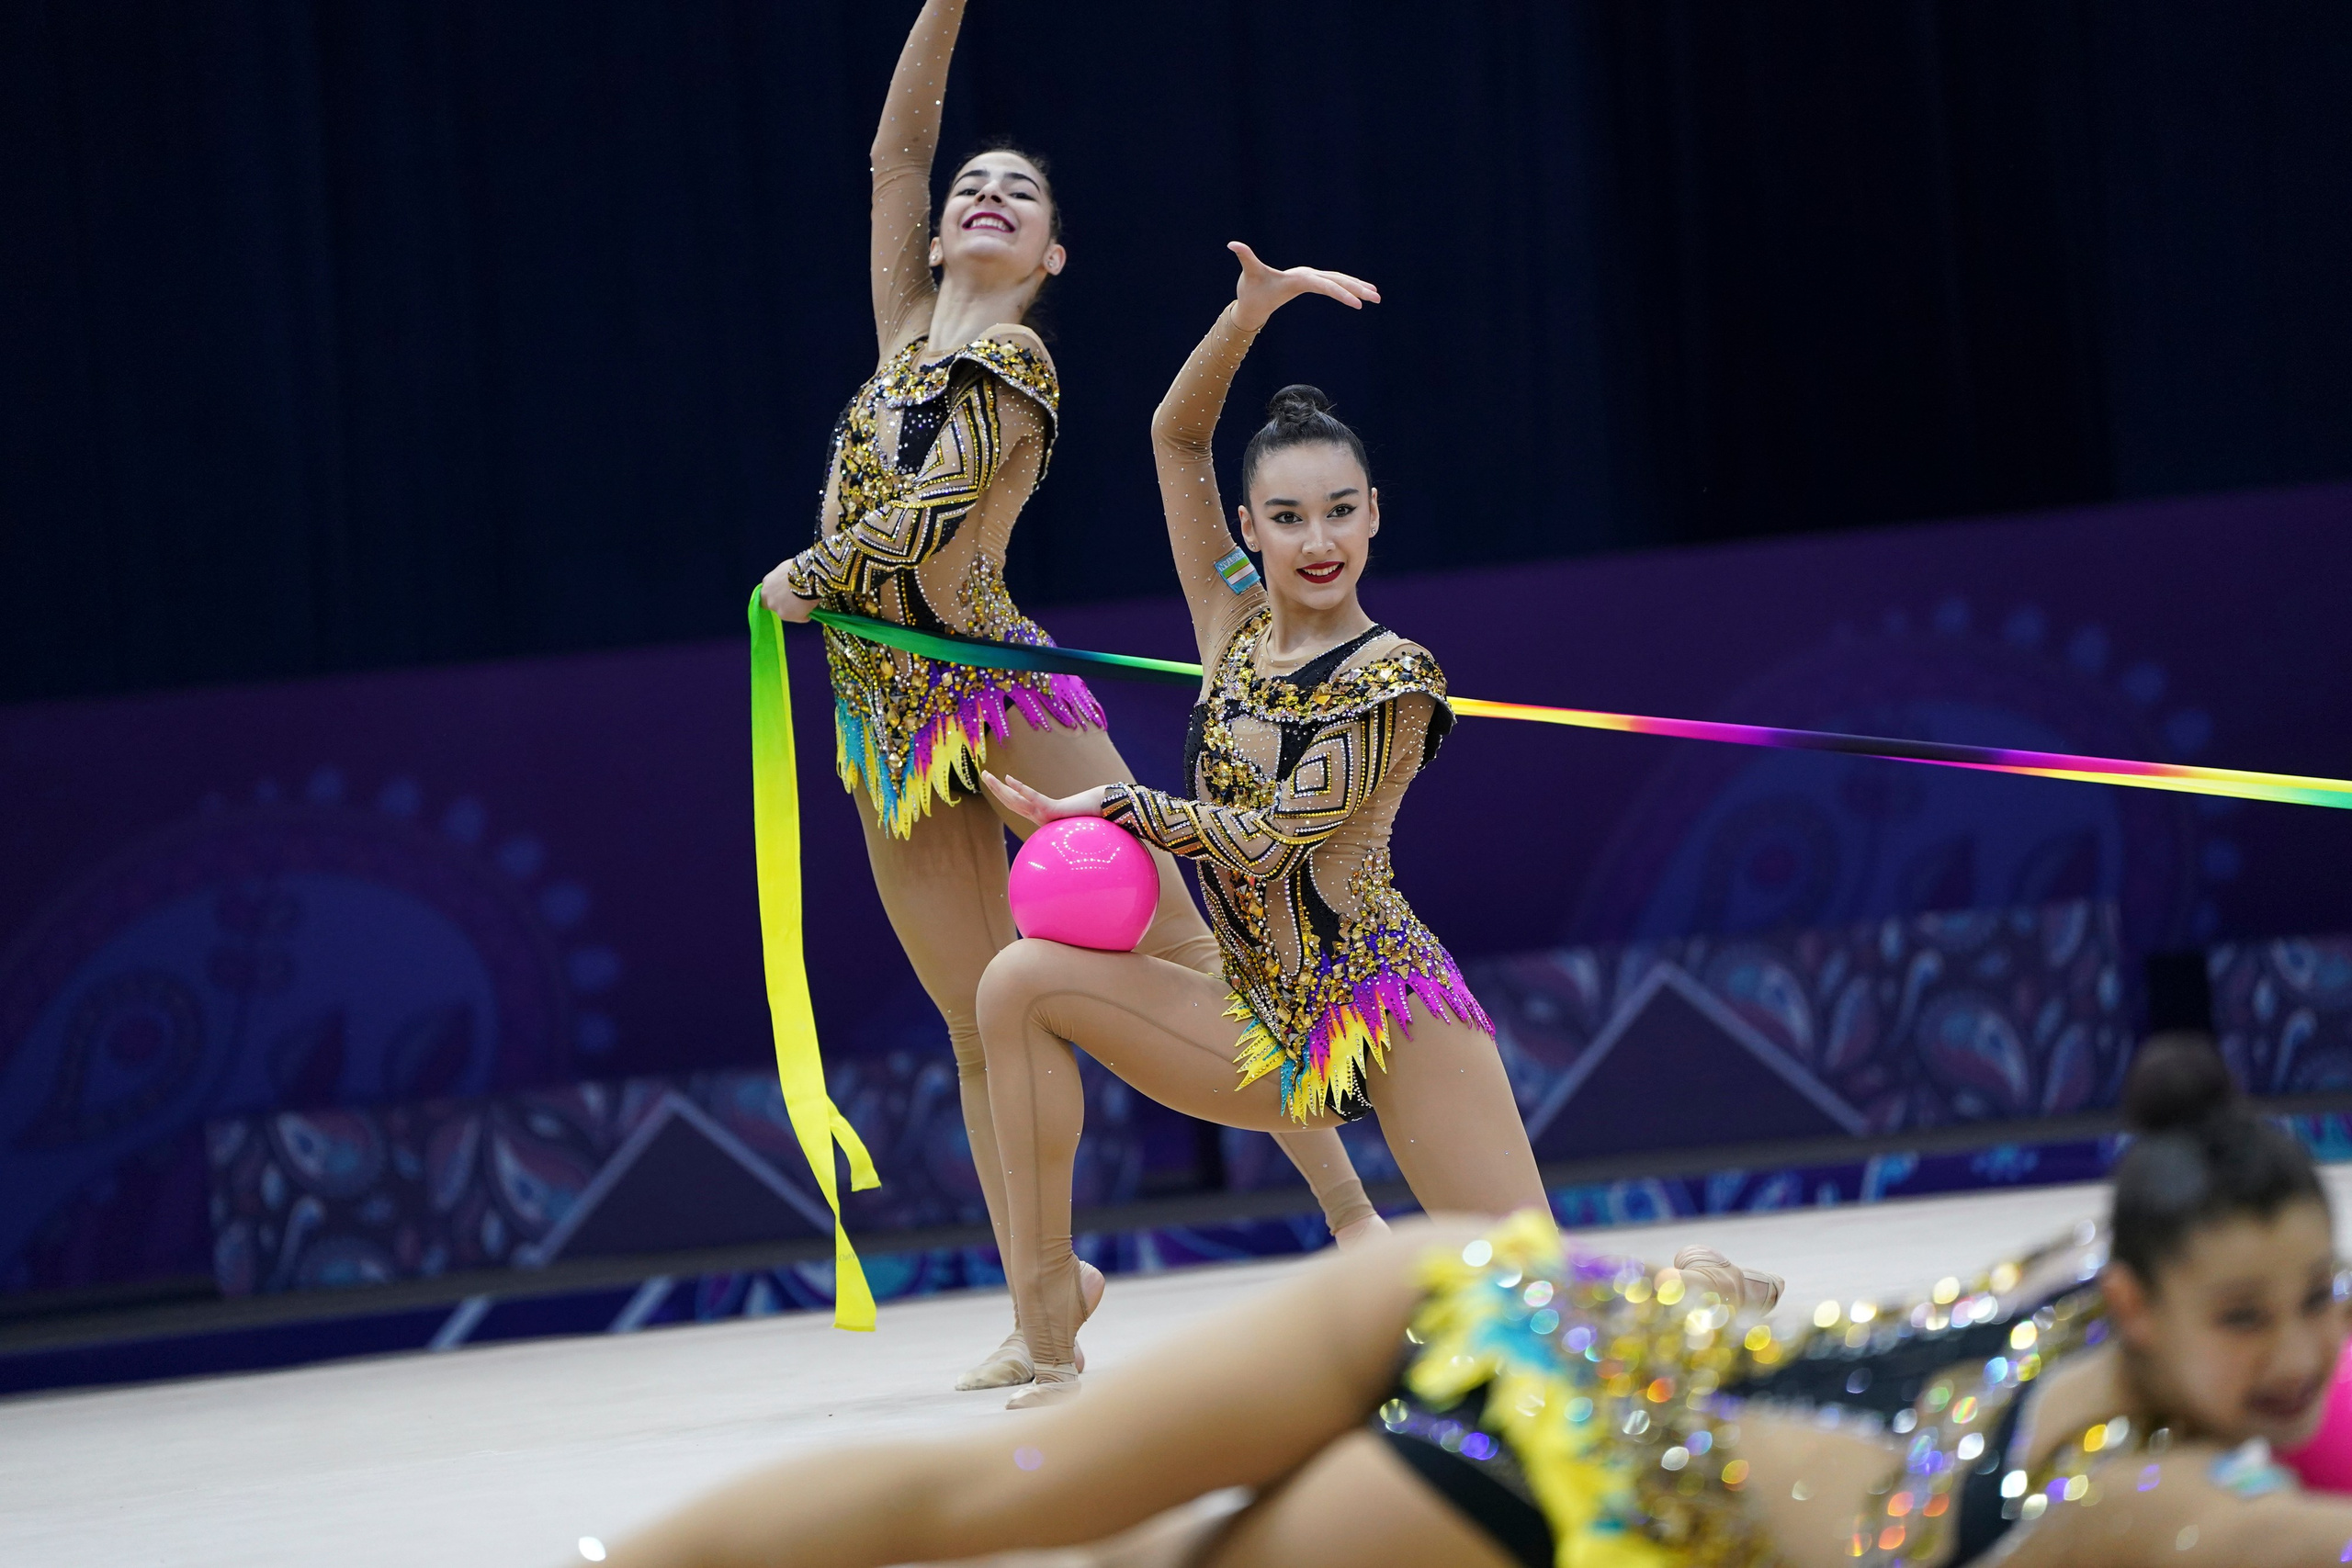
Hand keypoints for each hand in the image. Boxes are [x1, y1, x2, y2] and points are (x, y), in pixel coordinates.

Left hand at [759, 562, 815, 622]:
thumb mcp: (785, 570)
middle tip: (794, 602)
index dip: (777, 595)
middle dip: (782, 604)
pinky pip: (795, 618)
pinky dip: (802, 617)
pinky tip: (809, 614)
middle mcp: (767, 595)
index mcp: (767, 582)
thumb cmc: (799, 568)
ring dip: (792, 611)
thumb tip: (789, 583)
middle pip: (772, 604)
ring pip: (783, 612)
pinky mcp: (784, 615)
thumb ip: (782, 579)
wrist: (807, 577)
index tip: (785, 595)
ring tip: (805, 608)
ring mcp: (774, 606)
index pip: (768, 593)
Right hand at [981, 771, 1108, 826]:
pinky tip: (1008, 778)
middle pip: (1010, 801)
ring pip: (1015, 800)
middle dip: (995, 788)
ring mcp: (1043, 815)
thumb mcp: (1072, 807)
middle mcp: (1039, 817)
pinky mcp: (1051, 810)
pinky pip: (1032, 798)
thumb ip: (1065, 806)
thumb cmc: (1091, 809)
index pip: (1017, 804)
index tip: (995, 782)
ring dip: (999, 787)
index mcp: (1042, 816)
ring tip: (987, 775)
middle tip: (983, 774)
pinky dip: (1020, 788)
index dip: (1004, 794)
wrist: (1105, 811)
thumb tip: (1066, 801)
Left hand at [1228, 242, 1379, 332]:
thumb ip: (1245, 257)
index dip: (1340, 293)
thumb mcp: (1250, 273)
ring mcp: (1311, 278)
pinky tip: (1361, 294)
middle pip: (1337, 280)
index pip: (1324, 284)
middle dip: (1357, 289)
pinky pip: (1334, 284)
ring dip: (1357, 288)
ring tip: (1377, 297)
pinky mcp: (1312, 283)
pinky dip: (1348, 288)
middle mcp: (1307, 274)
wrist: (1250, 297)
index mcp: (1299, 277)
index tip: (1356, 304)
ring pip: (1339, 281)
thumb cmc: (1251, 289)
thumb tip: (1232, 244)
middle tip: (1377, 298)